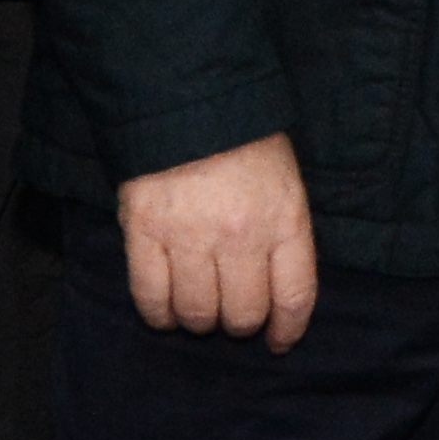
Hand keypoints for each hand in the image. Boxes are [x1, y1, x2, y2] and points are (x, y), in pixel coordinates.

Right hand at [115, 133, 316, 350]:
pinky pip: (151, 297)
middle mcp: (240, 235)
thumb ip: (283, 234)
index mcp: (284, 218)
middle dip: (239, 322)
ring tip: (198, 307)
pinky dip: (159, 315)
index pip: (295, 296)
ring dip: (199, 320)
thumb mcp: (285, 181)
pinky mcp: (143, 233)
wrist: (186, 97)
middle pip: (243, 314)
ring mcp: (189, 236)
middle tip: (231, 311)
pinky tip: (166, 311)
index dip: (287, 329)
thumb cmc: (243, 141)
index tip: (278, 341)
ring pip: (198, 314)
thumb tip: (276, 292)